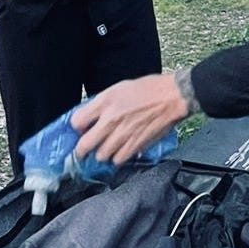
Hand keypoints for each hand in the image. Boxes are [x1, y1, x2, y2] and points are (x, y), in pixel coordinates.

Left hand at [71, 74, 189, 165]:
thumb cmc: (149, 89)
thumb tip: (91, 116)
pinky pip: (117, 160)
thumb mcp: (119, 87)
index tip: (81, 128)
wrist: (171, 97)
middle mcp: (111, 119)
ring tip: (106, 147)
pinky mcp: (134, 146)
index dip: (77, 126)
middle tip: (83, 149)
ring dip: (101, 153)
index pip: (76, 121)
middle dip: (81, 149)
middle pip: (84, 145)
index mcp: (106, 101)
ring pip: (100, 155)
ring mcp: (122, 135)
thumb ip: (103, 103)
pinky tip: (120, 150)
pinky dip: (117, 158)